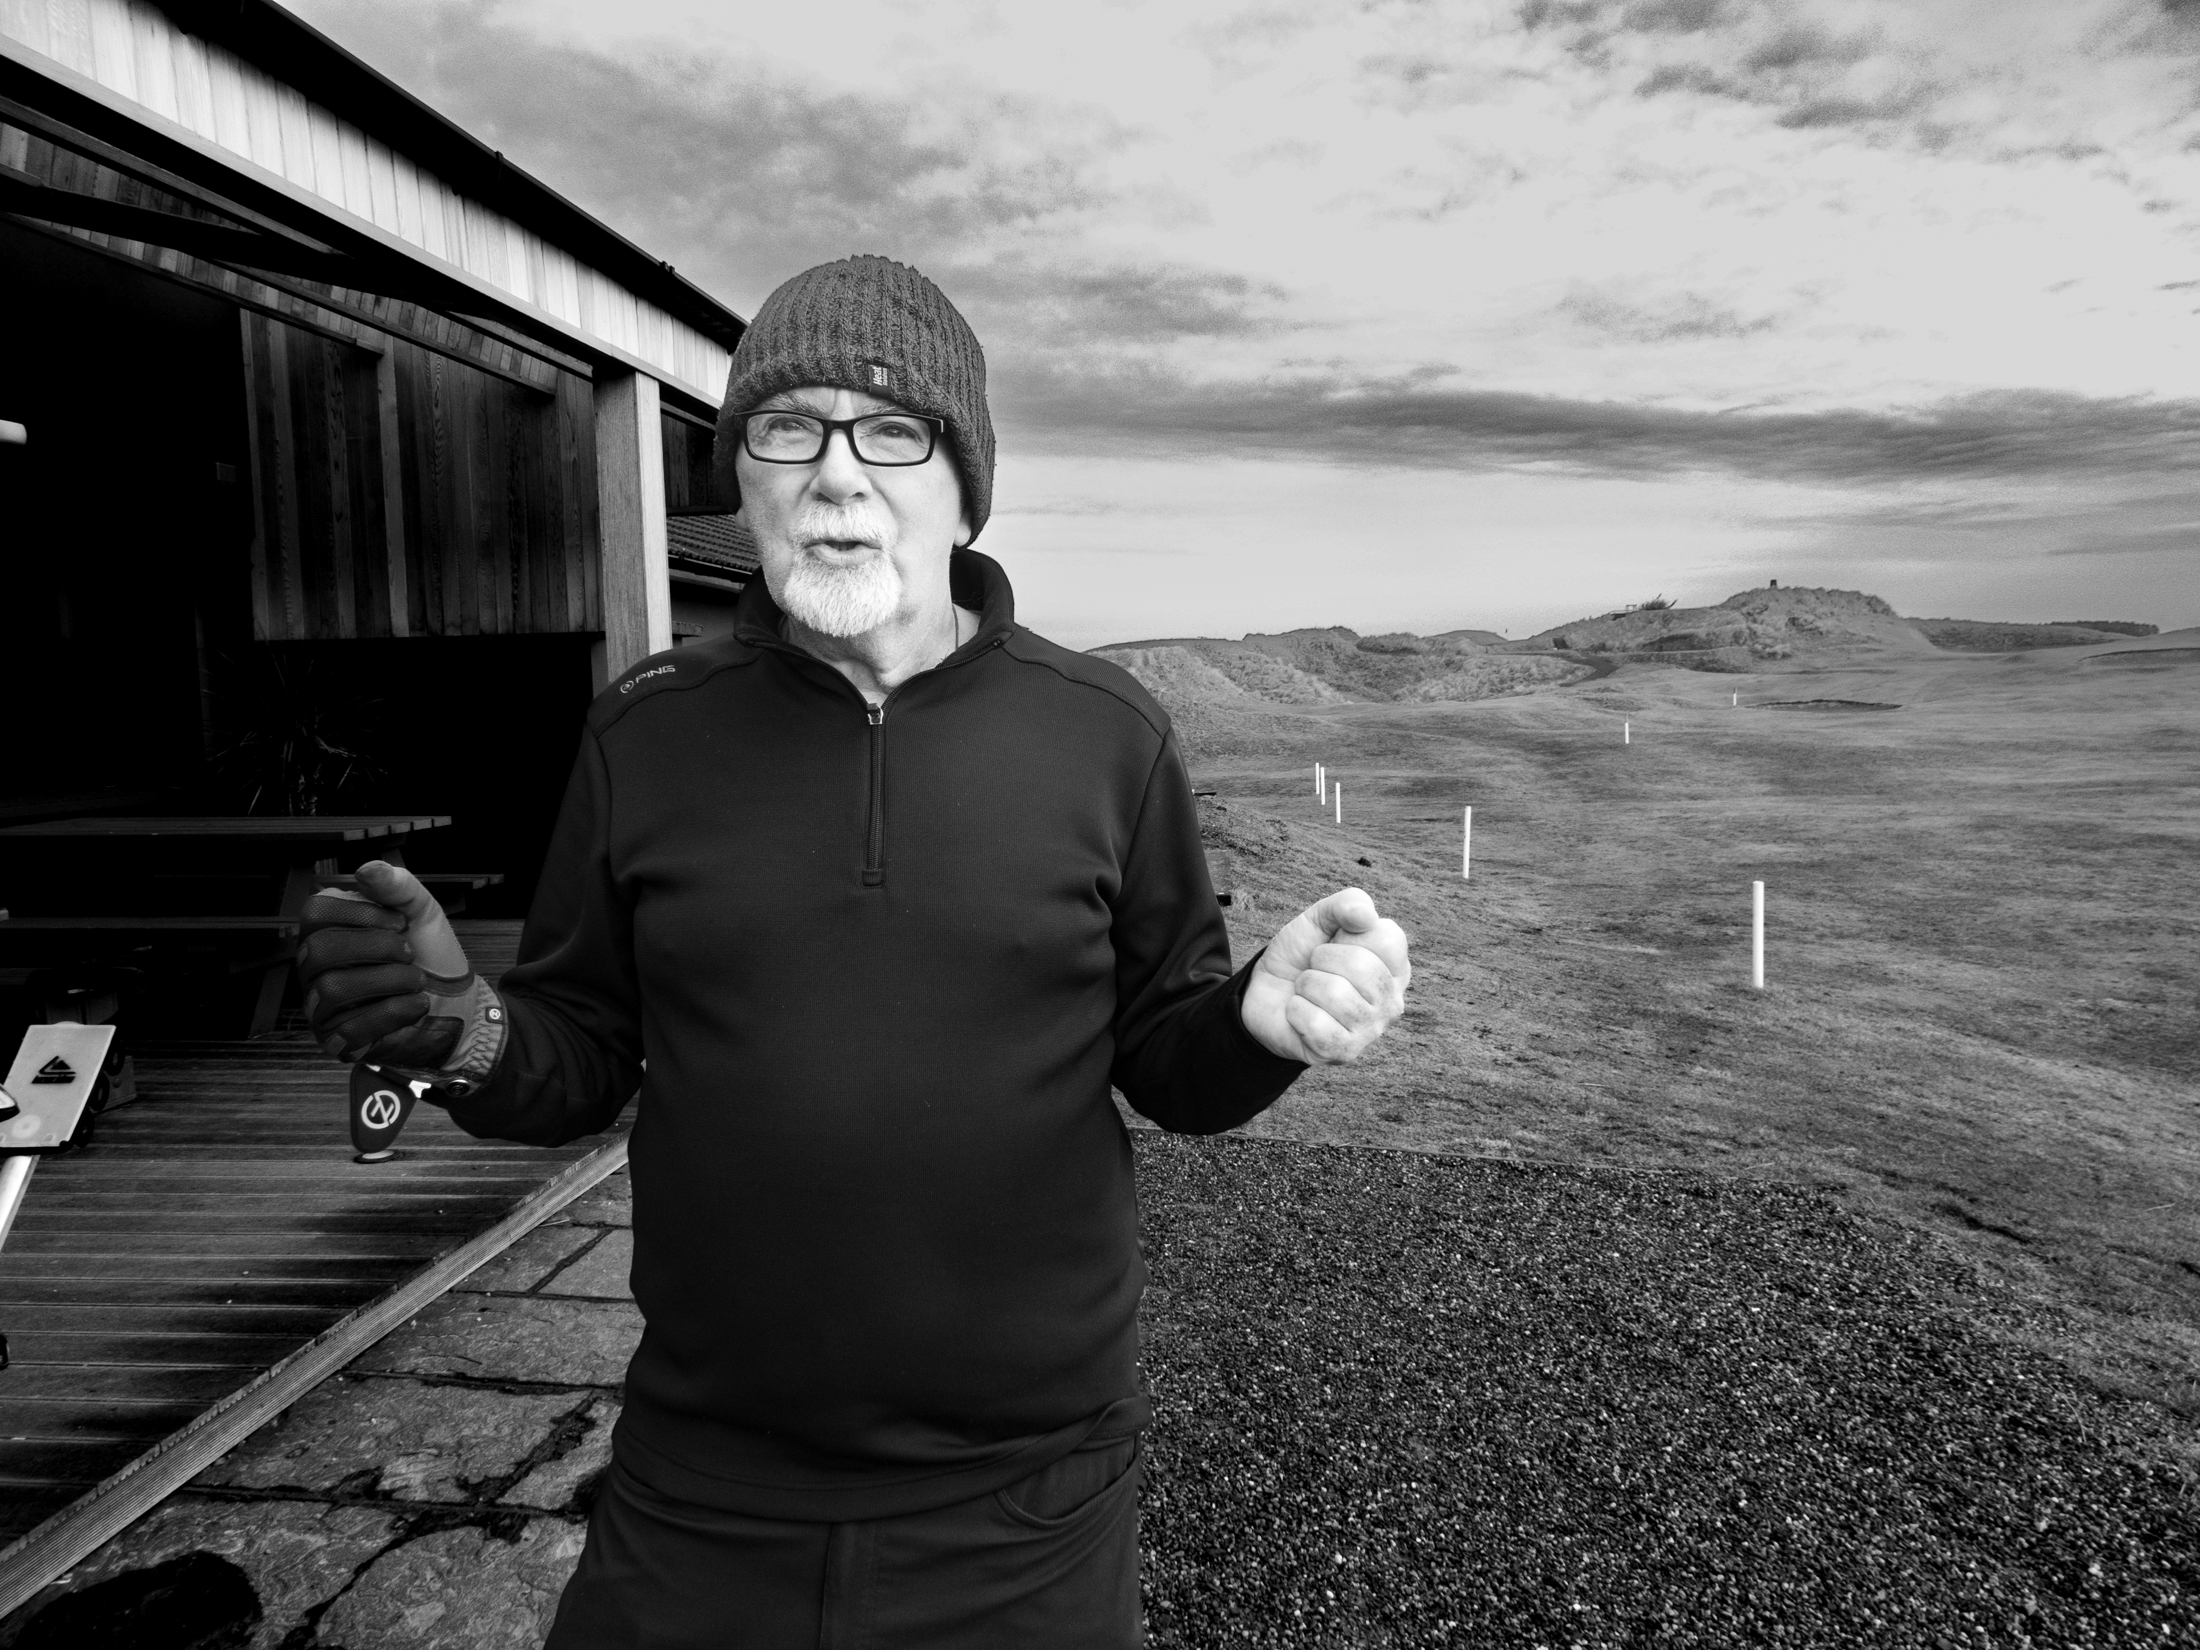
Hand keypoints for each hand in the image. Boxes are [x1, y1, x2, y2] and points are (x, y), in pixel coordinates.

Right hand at [295, 862, 488, 1074]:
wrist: (461, 1003)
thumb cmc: (432, 957)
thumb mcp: (423, 912)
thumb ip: (398, 885)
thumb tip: (367, 869)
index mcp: (331, 931)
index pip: (315, 911)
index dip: (361, 913)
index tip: (398, 921)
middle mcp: (317, 968)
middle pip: (319, 950)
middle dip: (378, 948)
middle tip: (408, 953)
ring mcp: (323, 1005)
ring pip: (333, 988)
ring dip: (391, 981)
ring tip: (415, 981)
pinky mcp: (338, 1039)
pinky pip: (351, 1027)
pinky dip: (395, 1012)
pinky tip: (414, 1006)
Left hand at [1241, 887, 1410, 1063]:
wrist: (1264, 992)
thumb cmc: (1301, 957)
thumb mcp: (1320, 919)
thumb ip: (1346, 904)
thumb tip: (1367, 916)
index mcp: (1395, 966)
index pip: (1388, 938)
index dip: (1347, 934)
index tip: (1335, 943)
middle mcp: (1392, 1001)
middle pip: (1361, 966)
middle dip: (1321, 960)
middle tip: (1315, 969)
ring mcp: (1370, 1031)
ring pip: (1334, 994)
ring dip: (1306, 986)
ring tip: (1307, 992)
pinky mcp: (1344, 1053)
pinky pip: (1316, 1024)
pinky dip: (1296, 1012)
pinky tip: (1300, 1015)